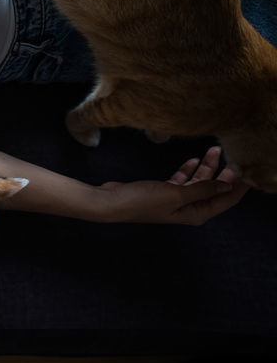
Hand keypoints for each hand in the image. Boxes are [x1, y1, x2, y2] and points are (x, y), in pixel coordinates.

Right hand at [97, 146, 249, 224]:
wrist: (112, 202)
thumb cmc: (143, 201)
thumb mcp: (176, 194)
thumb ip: (203, 189)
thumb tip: (228, 186)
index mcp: (197, 213)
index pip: (226, 199)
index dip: (240, 186)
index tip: (250, 169)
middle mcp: (190, 208)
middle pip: (215, 189)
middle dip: (225, 173)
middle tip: (234, 154)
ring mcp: (176, 199)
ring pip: (199, 182)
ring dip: (207, 167)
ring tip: (214, 149)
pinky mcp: (164, 191)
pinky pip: (183, 180)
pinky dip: (189, 170)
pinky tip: (192, 159)